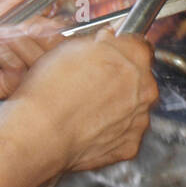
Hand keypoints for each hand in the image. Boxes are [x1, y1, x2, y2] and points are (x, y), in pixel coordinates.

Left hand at [0, 16, 65, 100]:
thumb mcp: (12, 4)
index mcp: (47, 41)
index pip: (66, 35)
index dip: (53, 27)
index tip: (37, 21)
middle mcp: (43, 61)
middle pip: (57, 47)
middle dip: (34, 31)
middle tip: (15, 27)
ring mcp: (29, 76)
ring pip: (38, 57)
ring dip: (14, 40)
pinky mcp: (13, 87)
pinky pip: (18, 68)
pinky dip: (3, 52)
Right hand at [0, 27, 157, 173]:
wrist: (41, 133)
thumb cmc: (52, 90)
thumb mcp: (73, 46)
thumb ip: (102, 42)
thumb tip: (108, 40)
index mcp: (135, 58)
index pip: (138, 47)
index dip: (120, 50)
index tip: (111, 55)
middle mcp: (144, 89)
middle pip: (139, 79)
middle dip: (120, 81)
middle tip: (92, 85)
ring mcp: (139, 120)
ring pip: (133, 109)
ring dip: (116, 108)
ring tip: (86, 110)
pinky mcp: (129, 146)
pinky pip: (125, 136)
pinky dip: (111, 134)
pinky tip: (89, 129)